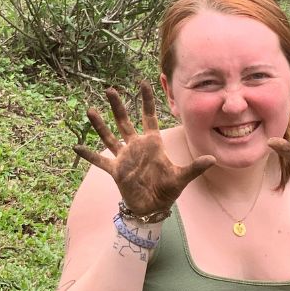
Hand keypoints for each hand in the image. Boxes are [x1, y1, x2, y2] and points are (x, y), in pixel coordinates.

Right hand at [73, 80, 215, 215]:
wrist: (153, 208)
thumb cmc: (167, 190)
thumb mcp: (181, 178)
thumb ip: (195, 168)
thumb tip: (213, 159)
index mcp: (152, 144)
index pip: (149, 117)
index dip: (146, 100)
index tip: (142, 82)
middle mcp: (136, 147)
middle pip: (125, 121)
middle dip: (118, 106)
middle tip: (110, 89)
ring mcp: (124, 157)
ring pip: (109, 136)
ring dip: (100, 124)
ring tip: (90, 110)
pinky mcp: (116, 170)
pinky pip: (99, 161)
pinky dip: (89, 155)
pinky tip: (76, 147)